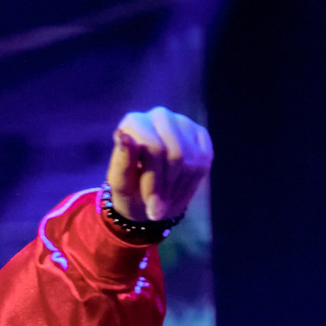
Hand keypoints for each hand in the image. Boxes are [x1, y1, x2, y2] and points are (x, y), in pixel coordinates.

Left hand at [105, 108, 213, 223]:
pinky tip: (178, 189)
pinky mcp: (200, 133)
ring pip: (191, 160)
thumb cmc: (130, 188)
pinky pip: (203, 161)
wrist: (148, 196)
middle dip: (168, 188)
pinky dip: (192, 183)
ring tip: (165, 199)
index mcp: (134, 122)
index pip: (154, 148)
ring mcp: (182, 122)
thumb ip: (121, 161)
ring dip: (178, 188)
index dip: (154, 181)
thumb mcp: (121, 183)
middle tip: (158, 209)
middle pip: (176, 154)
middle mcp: (159, 116)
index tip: (150, 206)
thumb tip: (122, 135)